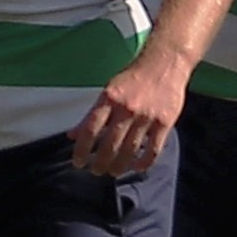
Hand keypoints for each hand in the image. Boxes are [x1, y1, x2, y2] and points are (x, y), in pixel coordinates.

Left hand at [69, 48, 183, 180]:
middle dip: (100, 162)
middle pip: (110, 144)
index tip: (78, 162)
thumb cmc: (132, 78)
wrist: (163, 64)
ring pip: (130, 150)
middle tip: (95, 171)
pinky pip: (153, 149)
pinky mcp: (164, 123)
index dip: (82, 149)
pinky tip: (137, 167)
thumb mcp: (107, 91)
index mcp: (109, 99)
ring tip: (112, 172)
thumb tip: (72, 134)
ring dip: (119, 166)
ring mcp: (146, 117)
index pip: (90, 129)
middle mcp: (127, 109)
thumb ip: (91, 114)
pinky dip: (144, 162)